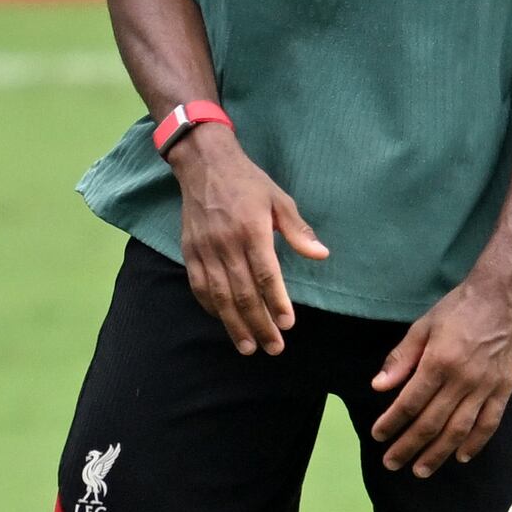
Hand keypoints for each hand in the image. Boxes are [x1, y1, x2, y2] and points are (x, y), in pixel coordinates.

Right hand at [169, 127, 325, 354]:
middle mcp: (226, 243)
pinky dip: (211, 307)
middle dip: (259, 324)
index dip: (277, 302)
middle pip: (243, 293)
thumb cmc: (248, 182)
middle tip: (273, 347)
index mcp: (251, 230)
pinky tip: (223, 321)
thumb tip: (322, 255)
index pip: (266, 274)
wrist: (204, 164)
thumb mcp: (279, 199)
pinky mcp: (189, 251)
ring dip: (234, 324)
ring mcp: (204, 249)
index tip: (288, 324)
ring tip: (248, 347)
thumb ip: (298, 231)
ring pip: (219, 296)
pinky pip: (199, 287)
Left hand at [367, 278, 511, 476]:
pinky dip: (475, 443)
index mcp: (439, 362)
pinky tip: (461, 456)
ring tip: (421, 470)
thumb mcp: (422, 326)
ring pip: (459, 429)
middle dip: (409, 446)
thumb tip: (378, 387)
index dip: (392, 422)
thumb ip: (401, 359)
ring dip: (438, 453)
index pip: (410, 402)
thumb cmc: (458, 308)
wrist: (503, 297)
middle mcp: (463, 379)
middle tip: (391, 463)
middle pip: (431, 422)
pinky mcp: (504, 388)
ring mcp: (486, 386)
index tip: (378, 435)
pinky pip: (489, 423)